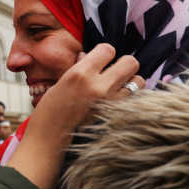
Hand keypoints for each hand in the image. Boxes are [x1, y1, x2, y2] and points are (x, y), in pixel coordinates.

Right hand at [7, 43, 140, 188]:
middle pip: (130, 62)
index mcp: (80, 73)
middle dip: (123, 64)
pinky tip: (116, 100)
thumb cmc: (50, 110)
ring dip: (129, 82)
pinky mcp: (116, 116)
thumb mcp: (60, 82)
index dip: (104, 53)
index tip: (99, 60)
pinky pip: (134, 99)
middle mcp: (99, 86)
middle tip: (113, 71)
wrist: (49, 139)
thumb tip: (89, 56)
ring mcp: (110, 102)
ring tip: (116, 87)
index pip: (108, 49)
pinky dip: (129, 97)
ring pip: (138, 81)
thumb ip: (79, 67)